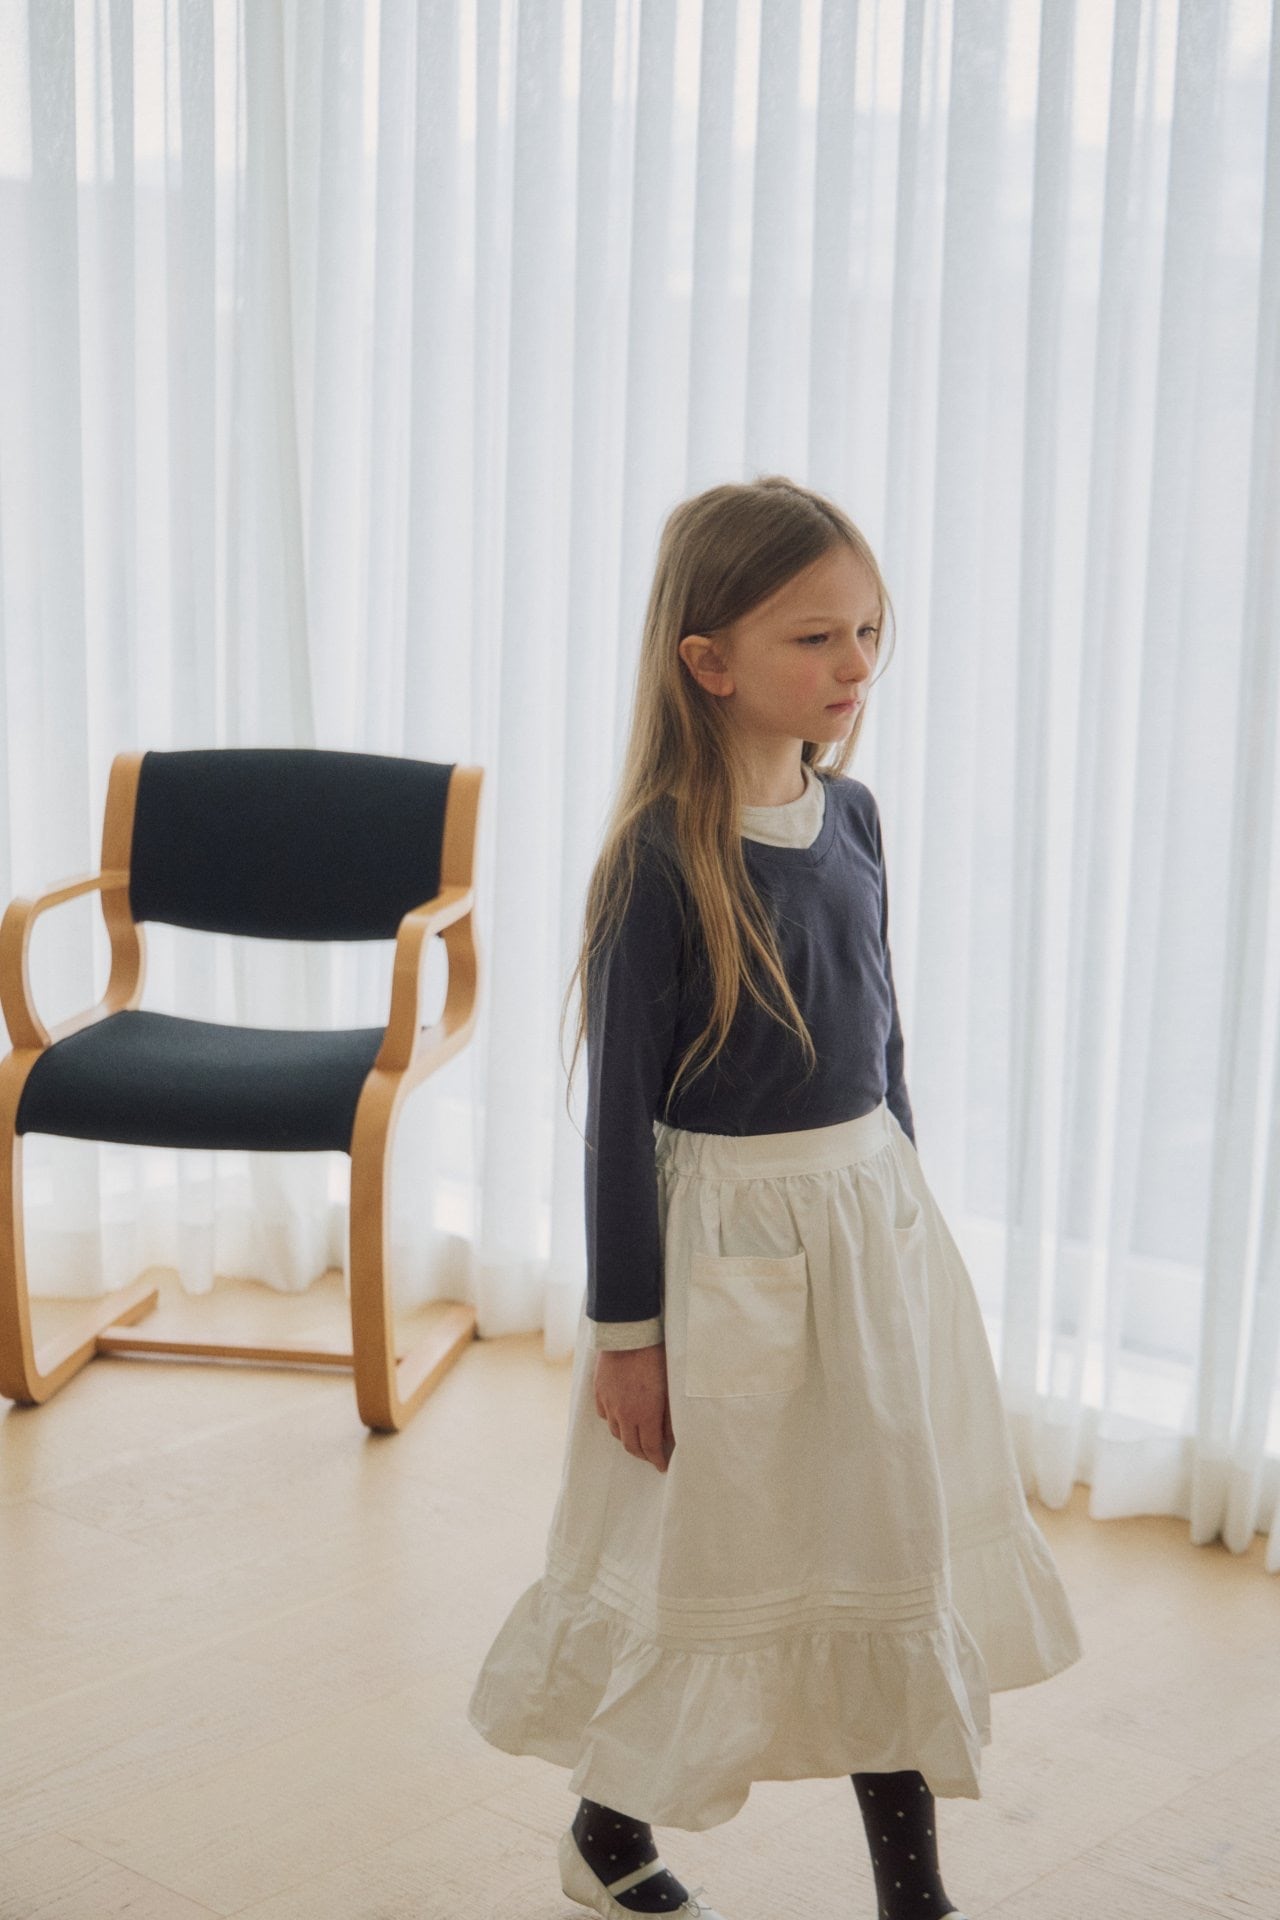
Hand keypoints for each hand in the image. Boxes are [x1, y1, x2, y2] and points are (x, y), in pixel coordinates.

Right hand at [593, 1343, 675, 1471]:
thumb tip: (670, 1436)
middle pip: (631, 1446)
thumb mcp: (669, 1388)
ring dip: (628, 1439)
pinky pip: (605, 1416)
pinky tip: (621, 1418)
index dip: (657, 1460)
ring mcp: (609, 1404)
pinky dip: (614, 1422)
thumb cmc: (655, 1358)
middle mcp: (625, 1414)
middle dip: (642, 1454)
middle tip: (651, 1456)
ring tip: (636, 1437)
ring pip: (616, 1432)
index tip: (662, 1466)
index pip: (651, 1448)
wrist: (629, 1334)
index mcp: (646, 1415)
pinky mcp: (599, 1393)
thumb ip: (669, 1415)